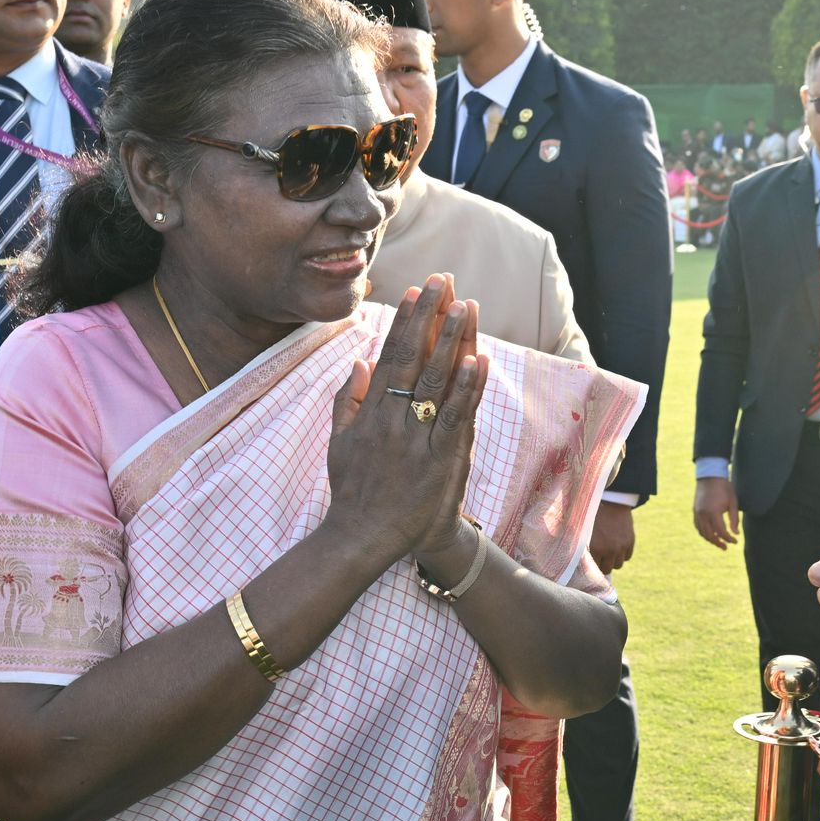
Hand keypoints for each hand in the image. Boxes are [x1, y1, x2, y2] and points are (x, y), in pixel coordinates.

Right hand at [327, 278, 488, 567]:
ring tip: (466, 306)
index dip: (406, 321)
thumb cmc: (352, 491)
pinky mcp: (440, 459)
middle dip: (431, 317)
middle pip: (416, 357)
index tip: (416, 291)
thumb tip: (360, 361)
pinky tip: (480, 360)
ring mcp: (417, 438)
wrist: (363, 538)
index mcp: (371, 411)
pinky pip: (456, 417)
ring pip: (438, 381)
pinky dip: (469, 388)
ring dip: (454, 341)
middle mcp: (394, 419)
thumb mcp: (339, 442)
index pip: (391, 355)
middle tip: (444, 281)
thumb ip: (347, 400)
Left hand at [588, 502, 636, 573]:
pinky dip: (623, 553)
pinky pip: (627, 557)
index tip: (590, 561)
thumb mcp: (583, 531)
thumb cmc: (593, 516)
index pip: (594, 570)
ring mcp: (621, 546)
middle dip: (603, 564)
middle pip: (607, 569)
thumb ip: (582, 548)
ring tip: (608, 550)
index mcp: (595, 548)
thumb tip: (580, 565)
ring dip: (613, 560)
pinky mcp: (630, 541)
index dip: (592, 566)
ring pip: (618, 565)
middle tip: (599, 555)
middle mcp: (609, 550)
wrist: (611, 500)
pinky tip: (617, 544)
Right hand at [693, 476, 739, 549]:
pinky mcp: (694, 511)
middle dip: (718, 543)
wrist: (710, 476)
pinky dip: (703, 532)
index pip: (721, 532)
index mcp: (713, 512)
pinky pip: (697, 526)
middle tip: (726, 547)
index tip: (735, 541)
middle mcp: (703, 514)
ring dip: (710, 539)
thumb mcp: (733, 502)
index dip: (728, 539)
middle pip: (709, 535)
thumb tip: (736, 534)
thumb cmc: (724, 488)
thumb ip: (734, 519)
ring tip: (719, 542)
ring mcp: (697, 513)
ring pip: (702, 532)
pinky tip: (710, 534)